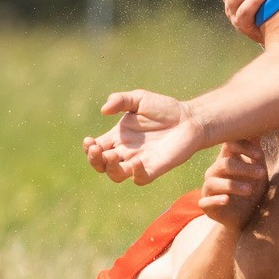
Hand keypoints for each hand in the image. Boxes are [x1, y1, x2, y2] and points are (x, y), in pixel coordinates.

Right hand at [84, 89, 209, 183]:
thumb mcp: (139, 99)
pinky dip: (135, 173)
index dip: (89, 148)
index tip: (90, 141)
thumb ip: (121, 100)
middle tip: (97, 149)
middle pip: (101, 164)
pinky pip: (139, 179)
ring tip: (113, 155)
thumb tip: (103, 110)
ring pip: (116, 175)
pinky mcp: (155, 168)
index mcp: (118, 137)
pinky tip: (136, 161)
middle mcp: (126, 151)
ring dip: (110, 168)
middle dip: (95, 159)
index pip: (96, 148)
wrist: (189, 118)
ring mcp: (139, 162)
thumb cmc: (164, 108)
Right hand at [198, 138, 269, 228]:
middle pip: (225, 163)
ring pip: (215, 182)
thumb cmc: (251, 188)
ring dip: (233, 185)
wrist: (244, 217)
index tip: (260, 155)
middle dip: (244, 167)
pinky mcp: (206, 205)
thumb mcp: (257, 170)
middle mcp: (214, 172)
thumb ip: (256, 151)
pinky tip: (227, 200)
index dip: (244, 147)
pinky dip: (216, 200)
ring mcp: (208, 188)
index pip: (229, 145)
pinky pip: (206, 201)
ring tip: (249, 190)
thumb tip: (260, 128)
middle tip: (262, 173)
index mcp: (225, 160)